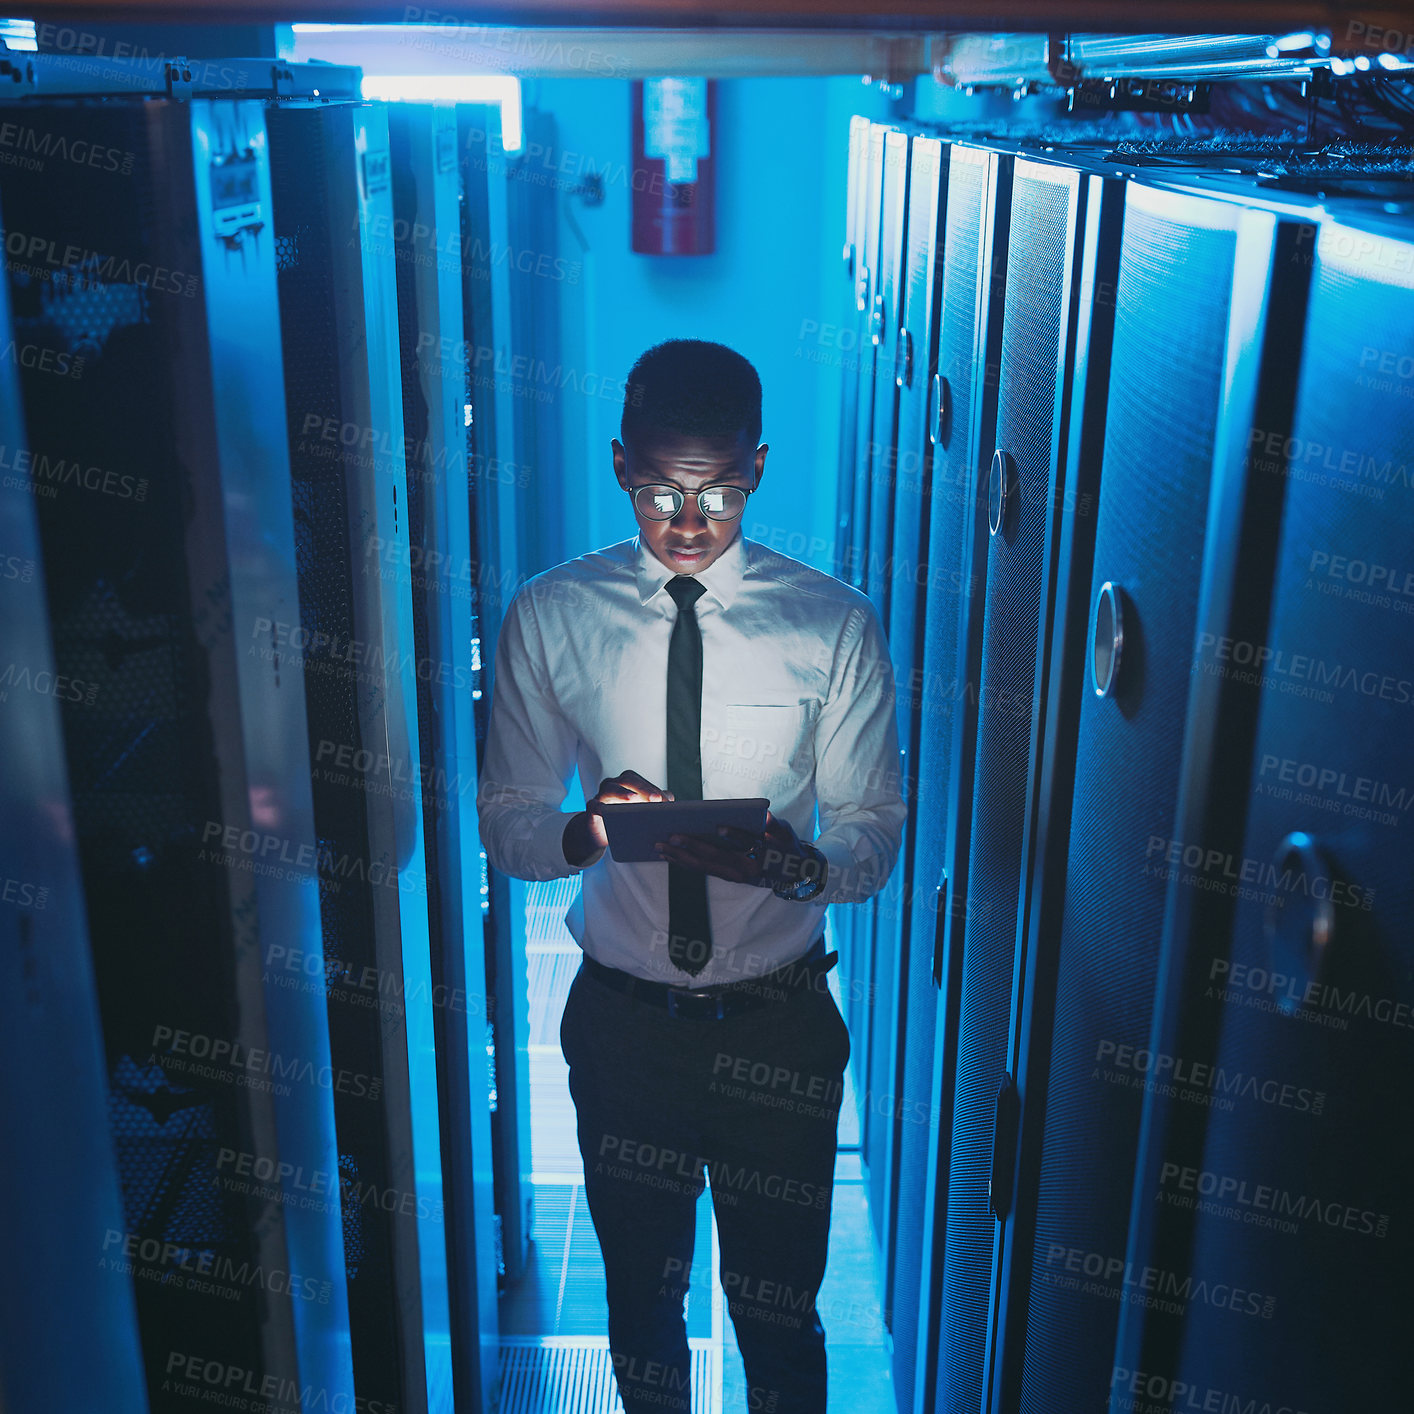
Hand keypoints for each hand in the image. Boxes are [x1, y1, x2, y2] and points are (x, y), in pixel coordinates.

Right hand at [562, 769, 673, 865]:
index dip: (654, 789)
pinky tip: (604, 812)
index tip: (666, 801)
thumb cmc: (625, 821)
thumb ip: (655, 805)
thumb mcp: (642, 814)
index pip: (642, 782)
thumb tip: (671, 801)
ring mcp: (601, 795)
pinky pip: (594, 805)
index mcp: (628, 784)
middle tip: (656, 799)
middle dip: (643, 788)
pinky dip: (599, 807)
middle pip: (628, 779)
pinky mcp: (592, 808)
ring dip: (622, 793)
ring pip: (610, 788)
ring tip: (633, 799)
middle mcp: (614, 785)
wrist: (602, 834)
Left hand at [654, 808, 817, 888]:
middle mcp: (745, 870)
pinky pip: (702, 870)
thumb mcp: (787, 834)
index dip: (735, 836)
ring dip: (680, 858)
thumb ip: (776, 827)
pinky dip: (684, 862)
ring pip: (703, 867)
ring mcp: (734, 875)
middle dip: (692, 847)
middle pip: (716, 858)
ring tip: (659, 847)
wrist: (790, 873)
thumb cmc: (786, 846)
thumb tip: (766, 816)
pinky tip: (668, 855)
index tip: (720, 827)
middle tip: (671, 836)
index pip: (747, 844)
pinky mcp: (726, 876)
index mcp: (762, 856)